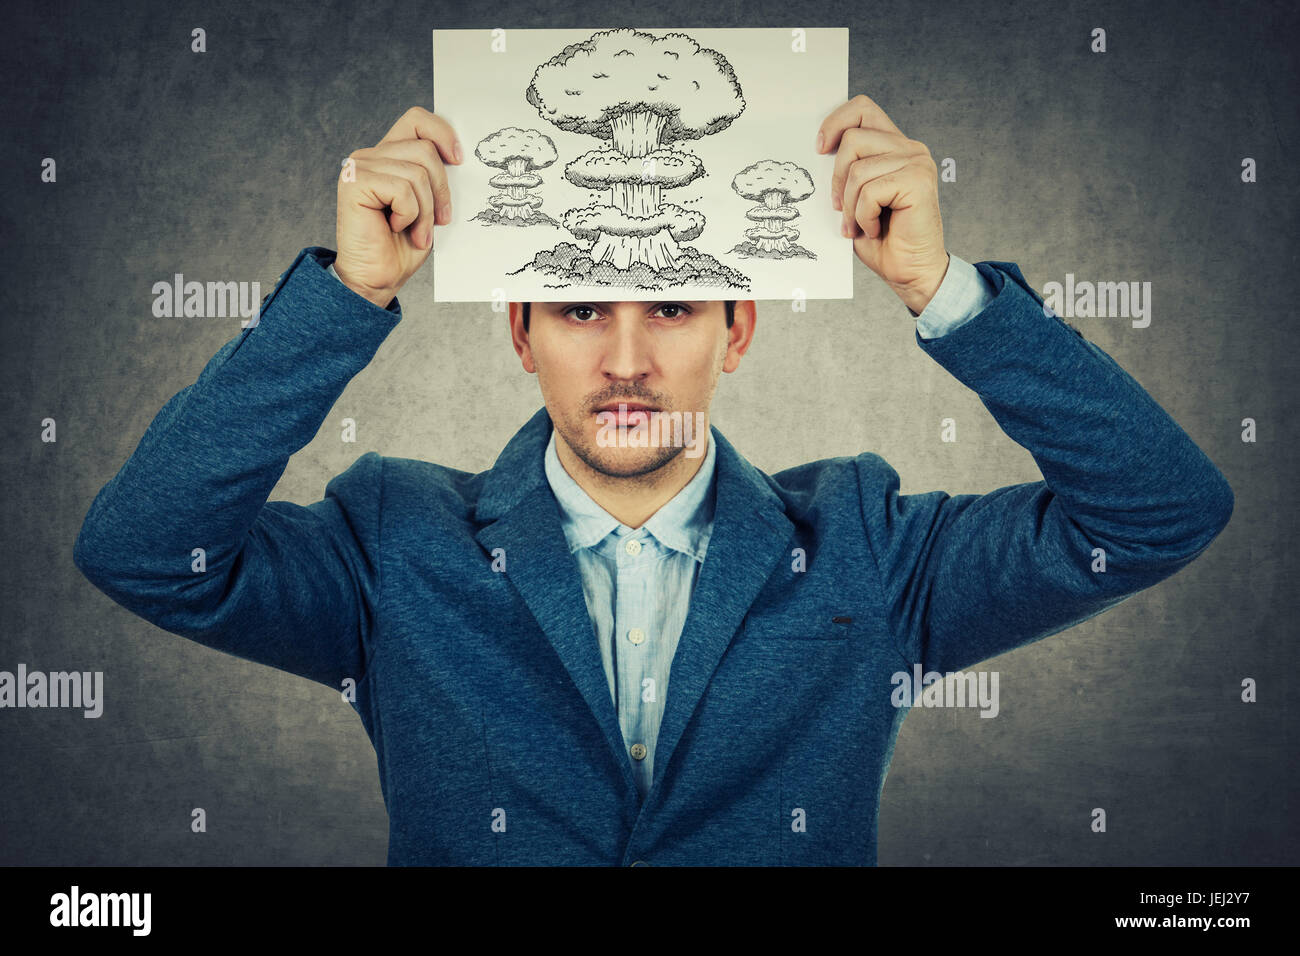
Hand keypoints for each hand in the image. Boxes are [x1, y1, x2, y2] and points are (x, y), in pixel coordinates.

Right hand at [334, 107, 461, 308]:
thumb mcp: (429, 205)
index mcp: (389, 155)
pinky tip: (395, 227)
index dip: (442, 133)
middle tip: (439, 221)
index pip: (417, 120)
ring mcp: (360, 166)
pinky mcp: (354, 182)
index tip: (459, 161)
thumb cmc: (402, 246)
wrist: (377, 279)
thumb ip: (435, 176)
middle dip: (441, 190)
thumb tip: (460, 157)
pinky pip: (402, 189)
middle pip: (425, 148)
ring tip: (416, 231)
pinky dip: (409, 215)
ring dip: (426, 211)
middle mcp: (371, 155)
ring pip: (417, 172)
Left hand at [816, 94, 948, 314]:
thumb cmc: (882, 239)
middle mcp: (909, 148)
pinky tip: (875, 228)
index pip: (861, 109)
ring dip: (850, 206)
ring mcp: (916, 162)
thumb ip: (845, 171)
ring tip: (860, 225)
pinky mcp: (918, 181)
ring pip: (858, 169)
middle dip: (836, 180)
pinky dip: (864, 216)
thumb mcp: (854, 198)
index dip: (835, 122)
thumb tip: (817, 151)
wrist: (910, 271)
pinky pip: (870, 190)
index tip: (819, 149)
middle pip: (852, 139)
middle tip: (840, 210)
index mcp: (893, 146)